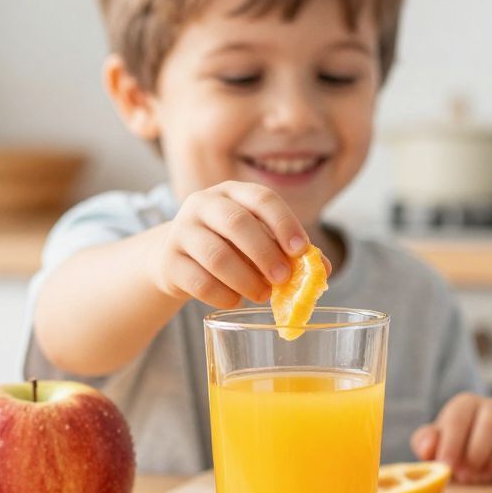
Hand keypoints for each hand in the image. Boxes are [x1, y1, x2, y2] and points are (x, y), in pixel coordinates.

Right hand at [150, 182, 314, 308]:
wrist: (176, 258)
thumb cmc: (229, 247)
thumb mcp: (259, 241)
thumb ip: (289, 251)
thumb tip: (323, 270)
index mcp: (233, 192)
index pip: (262, 198)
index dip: (284, 223)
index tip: (301, 251)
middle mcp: (204, 203)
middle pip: (236, 223)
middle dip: (265, 254)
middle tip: (283, 279)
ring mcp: (182, 230)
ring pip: (216, 256)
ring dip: (245, 280)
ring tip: (261, 295)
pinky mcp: (169, 261)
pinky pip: (198, 282)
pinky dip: (222, 295)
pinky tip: (234, 300)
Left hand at [410, 393, 491, 483]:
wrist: (473, 466)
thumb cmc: (451, 453)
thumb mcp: (432, 448)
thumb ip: (425, 442)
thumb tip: (429, 446)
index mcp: (466, 404)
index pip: (461, 415)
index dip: (453, 443)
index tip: (448, 467)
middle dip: (478, 453)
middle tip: (468, 476)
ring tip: (482, 479)